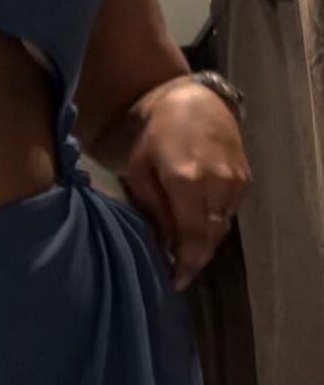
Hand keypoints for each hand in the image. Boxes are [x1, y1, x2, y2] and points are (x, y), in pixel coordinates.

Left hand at [120, 80, 251, 291]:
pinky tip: (196, 226)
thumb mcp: (140, 172)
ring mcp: (236, 182)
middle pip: (209, 238)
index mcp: (186, 181)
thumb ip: (152, 210)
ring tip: (183, 251)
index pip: (191, 237)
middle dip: (194, 259)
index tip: (174, 282)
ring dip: (204, 243)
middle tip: (177, 273)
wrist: (194, 102)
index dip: (184, 265)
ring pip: (221, 228)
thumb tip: (163, 245)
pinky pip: (228, 214)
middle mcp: (217, 184)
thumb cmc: (156, 137)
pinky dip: (213, 224)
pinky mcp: (245, 180)